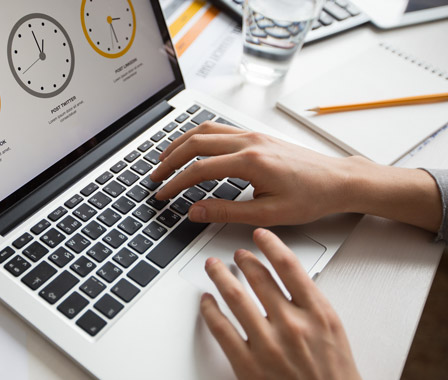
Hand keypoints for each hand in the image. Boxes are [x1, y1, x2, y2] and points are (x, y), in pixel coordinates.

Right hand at [150, 121, 353, 225]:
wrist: (338, 181)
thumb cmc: (311, 197)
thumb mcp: (267, 214)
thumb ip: (226, 212)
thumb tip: (195, 211)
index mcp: (250, 161)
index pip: (199, 169)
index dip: (175, 183)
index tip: (162, 194)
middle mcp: (248, 142)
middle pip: (195, 143)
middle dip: (169, 159)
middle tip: (154, 177)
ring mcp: (252, 135)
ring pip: (205, 130)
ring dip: (180, 143)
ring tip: (164, 159)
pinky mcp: (256, 136)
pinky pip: (218, 129)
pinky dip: (198, 136)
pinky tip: (192, 147)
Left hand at [200, 228, 361, 379]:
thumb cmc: (333, 375)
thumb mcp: (333, 333)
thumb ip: (312, 304)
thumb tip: (290, 279)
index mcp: (318, 314)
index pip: (289, 267)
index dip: (271, 245)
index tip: (260, 236)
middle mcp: (292, 325)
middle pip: (259, 278)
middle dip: (243, 260)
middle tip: (237, 254)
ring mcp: (267, 345)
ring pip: (235, 297)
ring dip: (220, 277)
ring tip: (214, 267)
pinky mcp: (247, 364)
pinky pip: (221, 328)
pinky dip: (209, 310)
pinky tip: (206, 301)